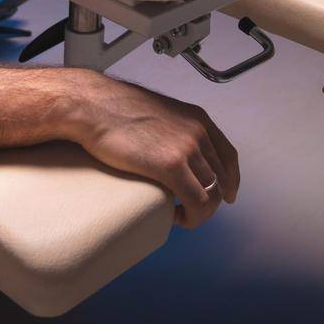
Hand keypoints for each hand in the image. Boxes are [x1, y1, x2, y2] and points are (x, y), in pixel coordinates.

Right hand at [71, 76, 240, 227]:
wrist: (93, 106)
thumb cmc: (113, 110)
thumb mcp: (157, 113)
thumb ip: (170, 130)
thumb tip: (167, 150)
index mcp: (197, 118)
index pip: (228, 156)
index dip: (230, 180)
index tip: (225, 196)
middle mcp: (199, 132)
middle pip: (222, 178)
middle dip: (211, 200)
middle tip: (190, 211)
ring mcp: (187, 147)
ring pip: (212, 193)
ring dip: (200, 212)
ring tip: (181, 216)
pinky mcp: (171, 165)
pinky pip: (198, 201)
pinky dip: (193, 216)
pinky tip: (177, 218)